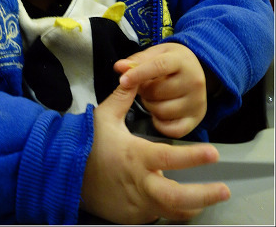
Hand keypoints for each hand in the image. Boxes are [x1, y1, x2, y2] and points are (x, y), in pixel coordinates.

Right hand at [80, 81, 229, 223]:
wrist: (64, 174)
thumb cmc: (87, 143)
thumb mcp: (104, 116)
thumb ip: (124, 97)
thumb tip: (134, 76)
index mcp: (134, 156)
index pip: (169, 156)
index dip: (193, 157)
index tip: (213, 153)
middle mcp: (139, 183)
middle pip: (177, 197)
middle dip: (203, 195)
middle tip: (223, 189)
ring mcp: (136, 204)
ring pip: (172, 211)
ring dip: (192, 205)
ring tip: (207, 197)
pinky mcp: (132, 217)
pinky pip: (157, 215)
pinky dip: (170, 209)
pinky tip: (179, 201)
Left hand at [114, 42, 207, 137]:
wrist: (195, 71)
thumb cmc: (170, 61)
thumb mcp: (155, 54)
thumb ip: (137, 61)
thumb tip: (120, 67)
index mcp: (183, 61)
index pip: (159, 66)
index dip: (138, 74)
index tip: (123, 80)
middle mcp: (194, 82)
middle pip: (157, 92)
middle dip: (144, 91)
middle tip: (145, 86)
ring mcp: (197, 102)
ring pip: (161, 111)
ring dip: (150, 106)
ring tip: (153, 97)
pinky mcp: (196, 120)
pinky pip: (171, 130)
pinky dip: (159, 123)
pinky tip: (158, 112)